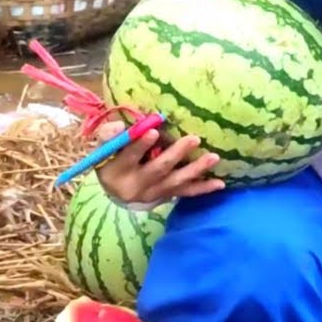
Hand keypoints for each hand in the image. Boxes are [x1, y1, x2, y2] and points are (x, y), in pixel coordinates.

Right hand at [93, 121, 224, 204]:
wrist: (113, 188)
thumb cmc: (108, 159)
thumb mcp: (101, 148)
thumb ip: (107, 135)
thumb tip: (119, 125)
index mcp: (117, 171)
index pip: (128, 157)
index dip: (140, 145)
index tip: (154, 131)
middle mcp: (136, 186)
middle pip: (158, 169)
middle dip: (177, 154)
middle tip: (194, 139)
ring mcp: (152, 193)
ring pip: (175, 182)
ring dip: (195, 170)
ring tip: (213, 157)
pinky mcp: (164, 196)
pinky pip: (185, 193)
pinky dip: (202, 188)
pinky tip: (219, 183)